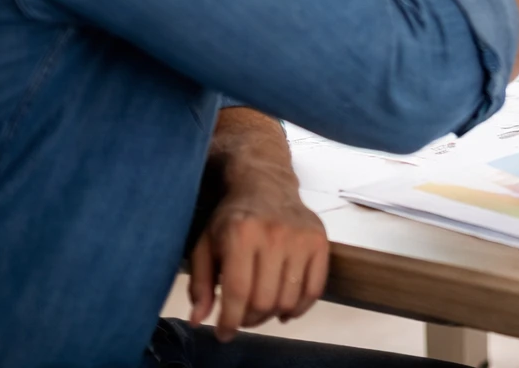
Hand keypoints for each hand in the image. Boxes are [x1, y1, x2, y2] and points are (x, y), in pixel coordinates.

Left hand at [188, 169, 327, 340]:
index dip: (230, 321)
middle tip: (242, 319)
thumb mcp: (205, 245)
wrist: (266, 184)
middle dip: (250, 320)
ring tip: (262, 310)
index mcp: (241, 235)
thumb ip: (200, 284)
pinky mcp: (320, 241)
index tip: (223, 333)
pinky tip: (286, 308)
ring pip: (289, 299)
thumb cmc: (232, 218)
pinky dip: (300, 307)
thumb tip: (199, 319)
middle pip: (265, 300)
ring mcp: (301, 238)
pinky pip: (315, 288)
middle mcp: (274, 235)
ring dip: (273, 315)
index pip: (238, 292)